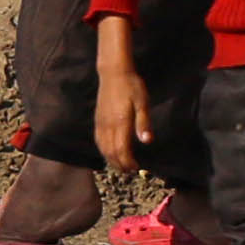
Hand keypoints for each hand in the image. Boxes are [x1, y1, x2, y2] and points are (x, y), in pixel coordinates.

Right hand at [92, 17, 147, 186]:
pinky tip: (109, 152)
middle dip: (120, 164)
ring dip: (111, 159)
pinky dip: (103, 150)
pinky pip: (98, 140)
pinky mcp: (98, 120)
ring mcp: (101, 123)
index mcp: (120, 122)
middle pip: (111, 152)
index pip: (122, 150)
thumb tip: (146, 141)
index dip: (128, 162)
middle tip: (130, 170)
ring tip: (121, 165)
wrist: (113, 73)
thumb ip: (143, 123)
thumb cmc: (132, 86)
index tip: (136, 167)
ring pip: (103, 148)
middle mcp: (108, 125)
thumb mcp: (143, 103)